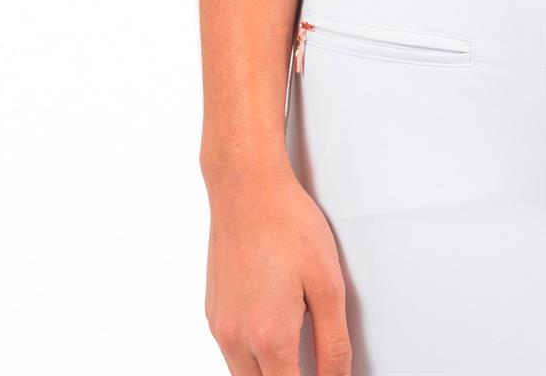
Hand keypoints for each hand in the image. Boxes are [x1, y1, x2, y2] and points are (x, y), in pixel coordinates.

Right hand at [205, 160, 349, 375]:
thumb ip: (333, 343)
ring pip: (243, 374)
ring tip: (295, 337)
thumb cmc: (288, 224)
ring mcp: (220, 326)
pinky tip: (272, 320)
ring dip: (269, 369)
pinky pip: (231, 350)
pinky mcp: (212, 312)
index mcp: (269, 338)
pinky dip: (251, 350)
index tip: (325, 375)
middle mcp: (236, 339)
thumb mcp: (328, 284)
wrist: (246, 188)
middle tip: (311, 360)